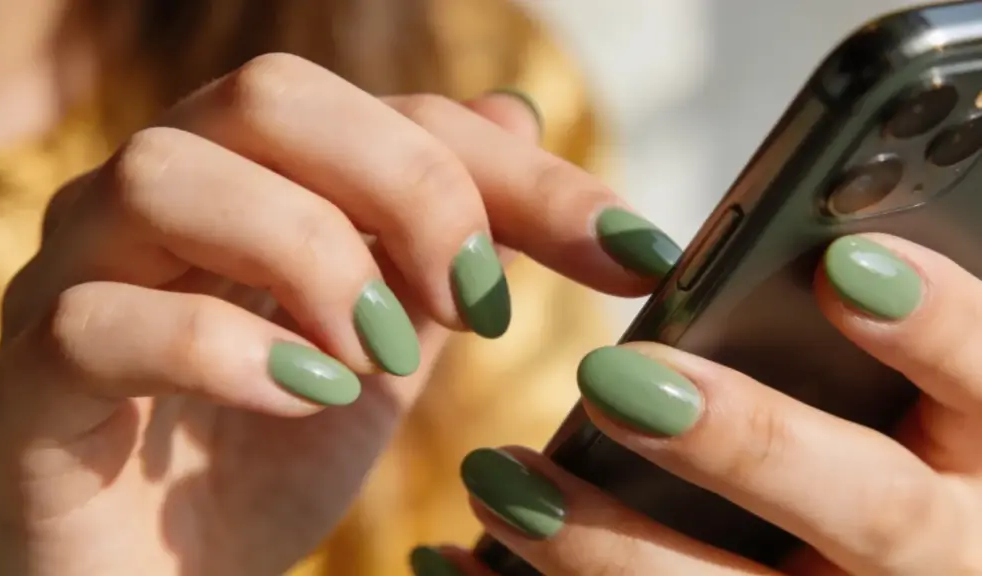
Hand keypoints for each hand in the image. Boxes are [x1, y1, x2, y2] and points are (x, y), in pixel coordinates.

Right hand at [0, 54, 680, 575]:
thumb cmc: (266, 460)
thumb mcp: (388, 345)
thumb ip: (438, 241)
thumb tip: (517, 116)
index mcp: (249, 181)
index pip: (390, 112)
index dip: (519, 171)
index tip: (628, 250)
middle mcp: (153, 204)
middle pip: (267, 96)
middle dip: (405, 187)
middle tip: (472, 302)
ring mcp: (74, 282)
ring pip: (166, 176)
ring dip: (310, 258)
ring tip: (380, 358)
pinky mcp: (29, 383)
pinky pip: (99, 322)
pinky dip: (226, 350)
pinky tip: (307, 398)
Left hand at [418, 234, 981, 574]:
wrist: (856, 568)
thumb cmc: (889, 450)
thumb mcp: (903, 395)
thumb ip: (863, 321)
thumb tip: (786, 236)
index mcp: (981, 453)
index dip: (935, 328)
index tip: (840, 267)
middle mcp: (940, 553)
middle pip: (870, 509)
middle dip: (749, 443)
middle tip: (612, 377)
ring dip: (606, 546)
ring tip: (494, 482)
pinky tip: (457, 560)